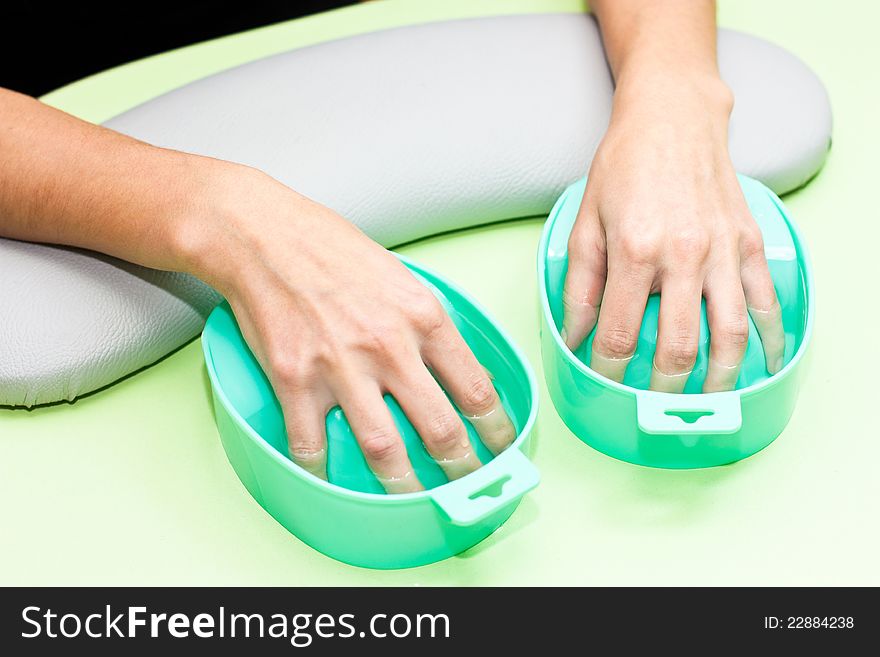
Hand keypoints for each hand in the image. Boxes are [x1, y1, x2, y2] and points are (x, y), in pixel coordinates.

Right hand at [185, 165, 515, 491]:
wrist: (264, 234)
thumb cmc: (332, 248)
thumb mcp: (402, 277)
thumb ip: (428, 324)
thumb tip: (451, 366)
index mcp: (424, 316)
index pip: (476, 387)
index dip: (495, 428)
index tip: (501, 446)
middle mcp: (390, 345)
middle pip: (440, 428)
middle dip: (462, 469)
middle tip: (468, 487)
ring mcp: (340, 366)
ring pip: (384, 448)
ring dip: (404, 485)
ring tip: (414, 501)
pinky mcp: (296, 379)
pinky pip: (312, 445)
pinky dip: (321, 472)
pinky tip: (330, 482)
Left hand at [561, 77, 784, 392]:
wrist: (673, 118)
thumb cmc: (624, 167)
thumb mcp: (585, 222)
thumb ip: (580, 285)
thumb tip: (574, 336)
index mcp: (635, 251)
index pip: (621, 334)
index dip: (610, 370)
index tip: (605, 384)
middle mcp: (684, 255)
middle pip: (680, 345)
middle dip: (666, 388)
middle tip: (656, 406)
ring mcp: (722, 250)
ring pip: (730, 333)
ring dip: (719, 377)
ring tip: (707, 401)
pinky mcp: (748, 243)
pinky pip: (764, 300)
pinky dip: (767, 337)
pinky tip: (761, 363)